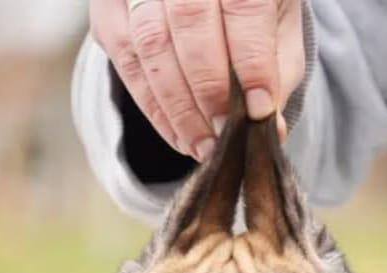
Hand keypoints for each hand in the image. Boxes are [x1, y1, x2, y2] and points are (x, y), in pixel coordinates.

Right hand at [90, 0, 304, 160]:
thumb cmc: (248, 8)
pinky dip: (151, 104)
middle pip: (190, 20)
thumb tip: (270, 126)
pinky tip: (177, 134)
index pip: (243, 5)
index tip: (258, 111)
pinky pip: (124, 56)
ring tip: (201, 143)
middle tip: (223, 133)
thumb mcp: (278, 28)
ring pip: (150, 42)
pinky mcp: (109, 4)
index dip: (251, 61)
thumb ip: (278, 71)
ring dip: (177, 105)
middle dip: (208, 88)